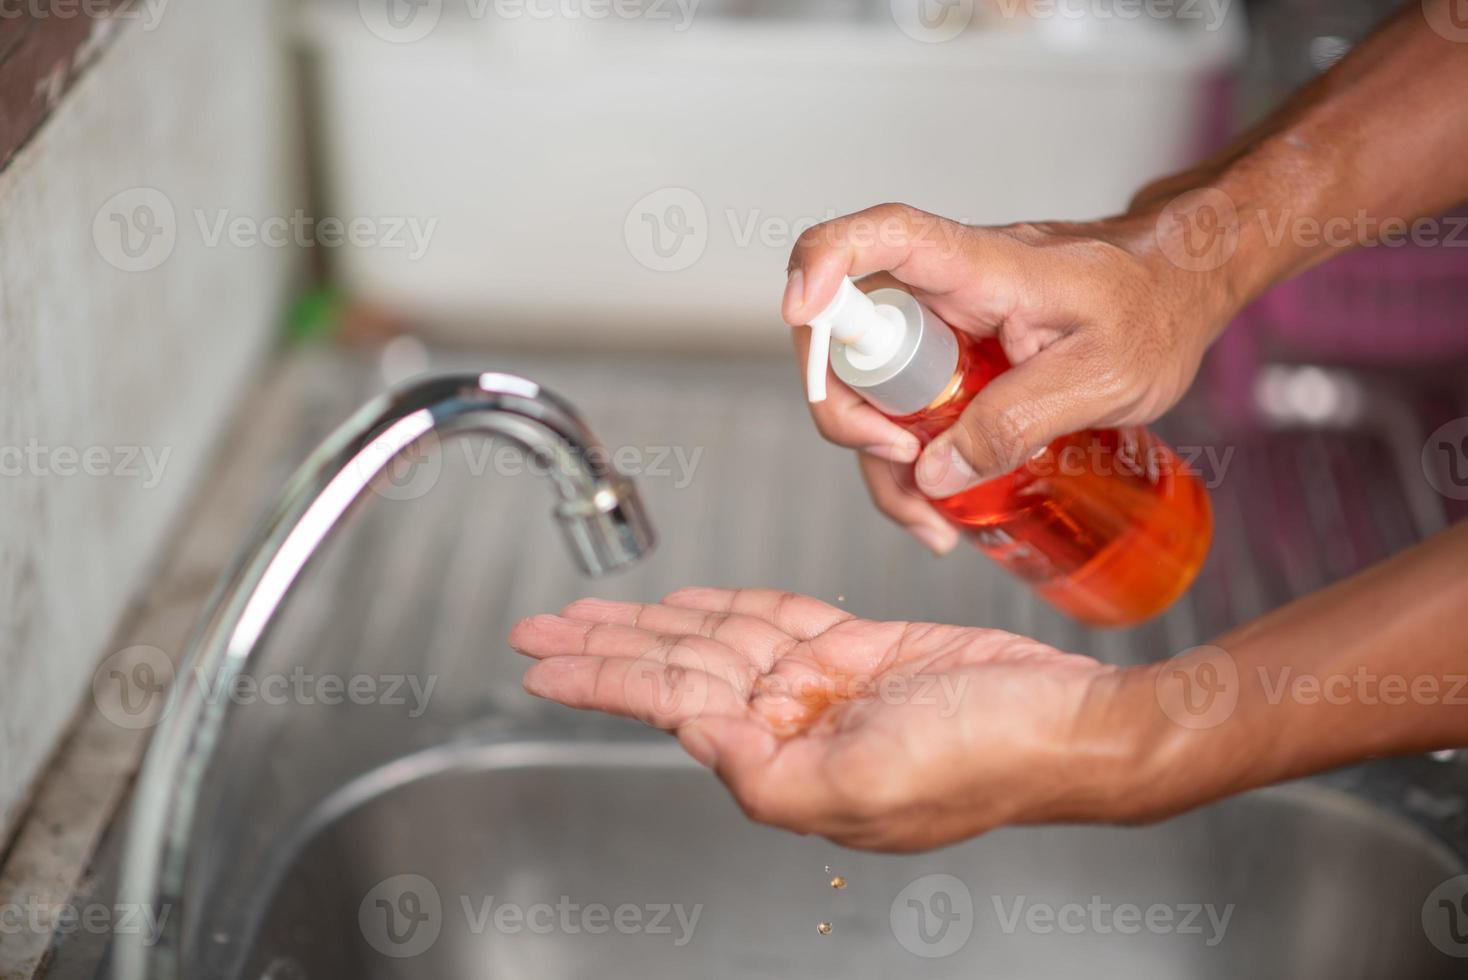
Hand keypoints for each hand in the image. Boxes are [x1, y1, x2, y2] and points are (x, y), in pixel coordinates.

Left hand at [510, 587, 1142, 851]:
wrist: (1070, 723)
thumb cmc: (988, 762)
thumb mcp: (862, 788)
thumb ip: (763, 774)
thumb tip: (695, 737)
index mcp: (782, 765)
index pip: (668, 703)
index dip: (601, 676)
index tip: (544, 660)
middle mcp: (792, 724)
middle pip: (675, 667)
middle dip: (605, 645)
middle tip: (539, 628)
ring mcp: (824, 685)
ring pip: (716, 639)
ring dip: (653, 621)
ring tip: (589, 610)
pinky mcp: (859, 650)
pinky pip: (776, 619)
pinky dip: (729, 607)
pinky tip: (688, 603)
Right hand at [782, 203, 1240, 553]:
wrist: (1180, 291)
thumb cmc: (1154, 312)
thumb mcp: (1105, 378)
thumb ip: (1021, 420)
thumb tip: (937, 474)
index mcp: (981, 266)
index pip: (882, 235)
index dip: (824, 262)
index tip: (801, 313)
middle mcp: (943, 289)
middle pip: (845, 333)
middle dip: (849, 414)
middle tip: (905, 468)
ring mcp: (940, 326)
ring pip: (868, 388)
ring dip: (880, 459)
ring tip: (934, 523)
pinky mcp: (948, 360)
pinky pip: (903, 407)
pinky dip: (910, 463)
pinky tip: (941, 507)